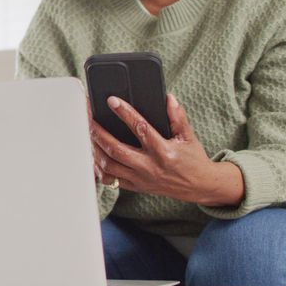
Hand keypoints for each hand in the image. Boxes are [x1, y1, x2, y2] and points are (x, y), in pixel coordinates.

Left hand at [90, 94, 243, 206]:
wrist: (199, 187)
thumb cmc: (193, 159)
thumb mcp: (189, 136)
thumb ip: (178, 117)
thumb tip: (168, 98)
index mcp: (164, 151)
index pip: (141, 129)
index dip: (125, 113)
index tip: (112, 101)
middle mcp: (150, 167)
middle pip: (117, 149)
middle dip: (99, 132)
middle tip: (88, 117)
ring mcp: (141, 179)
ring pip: (109, 166)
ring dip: (94, 149)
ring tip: (86, 132)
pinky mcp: (135, 187)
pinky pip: (110, 180)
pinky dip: (98, 168)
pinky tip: (92, 154)